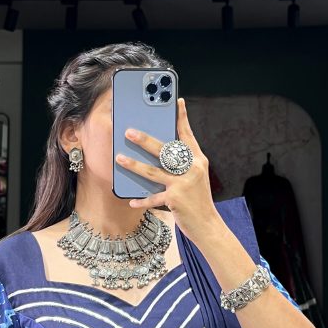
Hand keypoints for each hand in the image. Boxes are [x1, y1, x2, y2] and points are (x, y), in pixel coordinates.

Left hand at [115, 97, 220, 241]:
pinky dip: (142, 200)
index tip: (176, 101)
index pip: (187, 135)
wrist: (208, 226)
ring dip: (134, 165)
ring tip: (119, 158)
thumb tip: (161, 153)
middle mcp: (192, 169)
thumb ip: (183, 165)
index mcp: (197, 160)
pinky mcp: (175, 199)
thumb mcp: (195, 178)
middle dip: (145, 140)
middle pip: (164, 150)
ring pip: (153, 171)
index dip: (182, 118)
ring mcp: (183, 184)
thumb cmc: (198, 201)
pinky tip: (131, 200)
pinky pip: (153, 198)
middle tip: (128, 131)